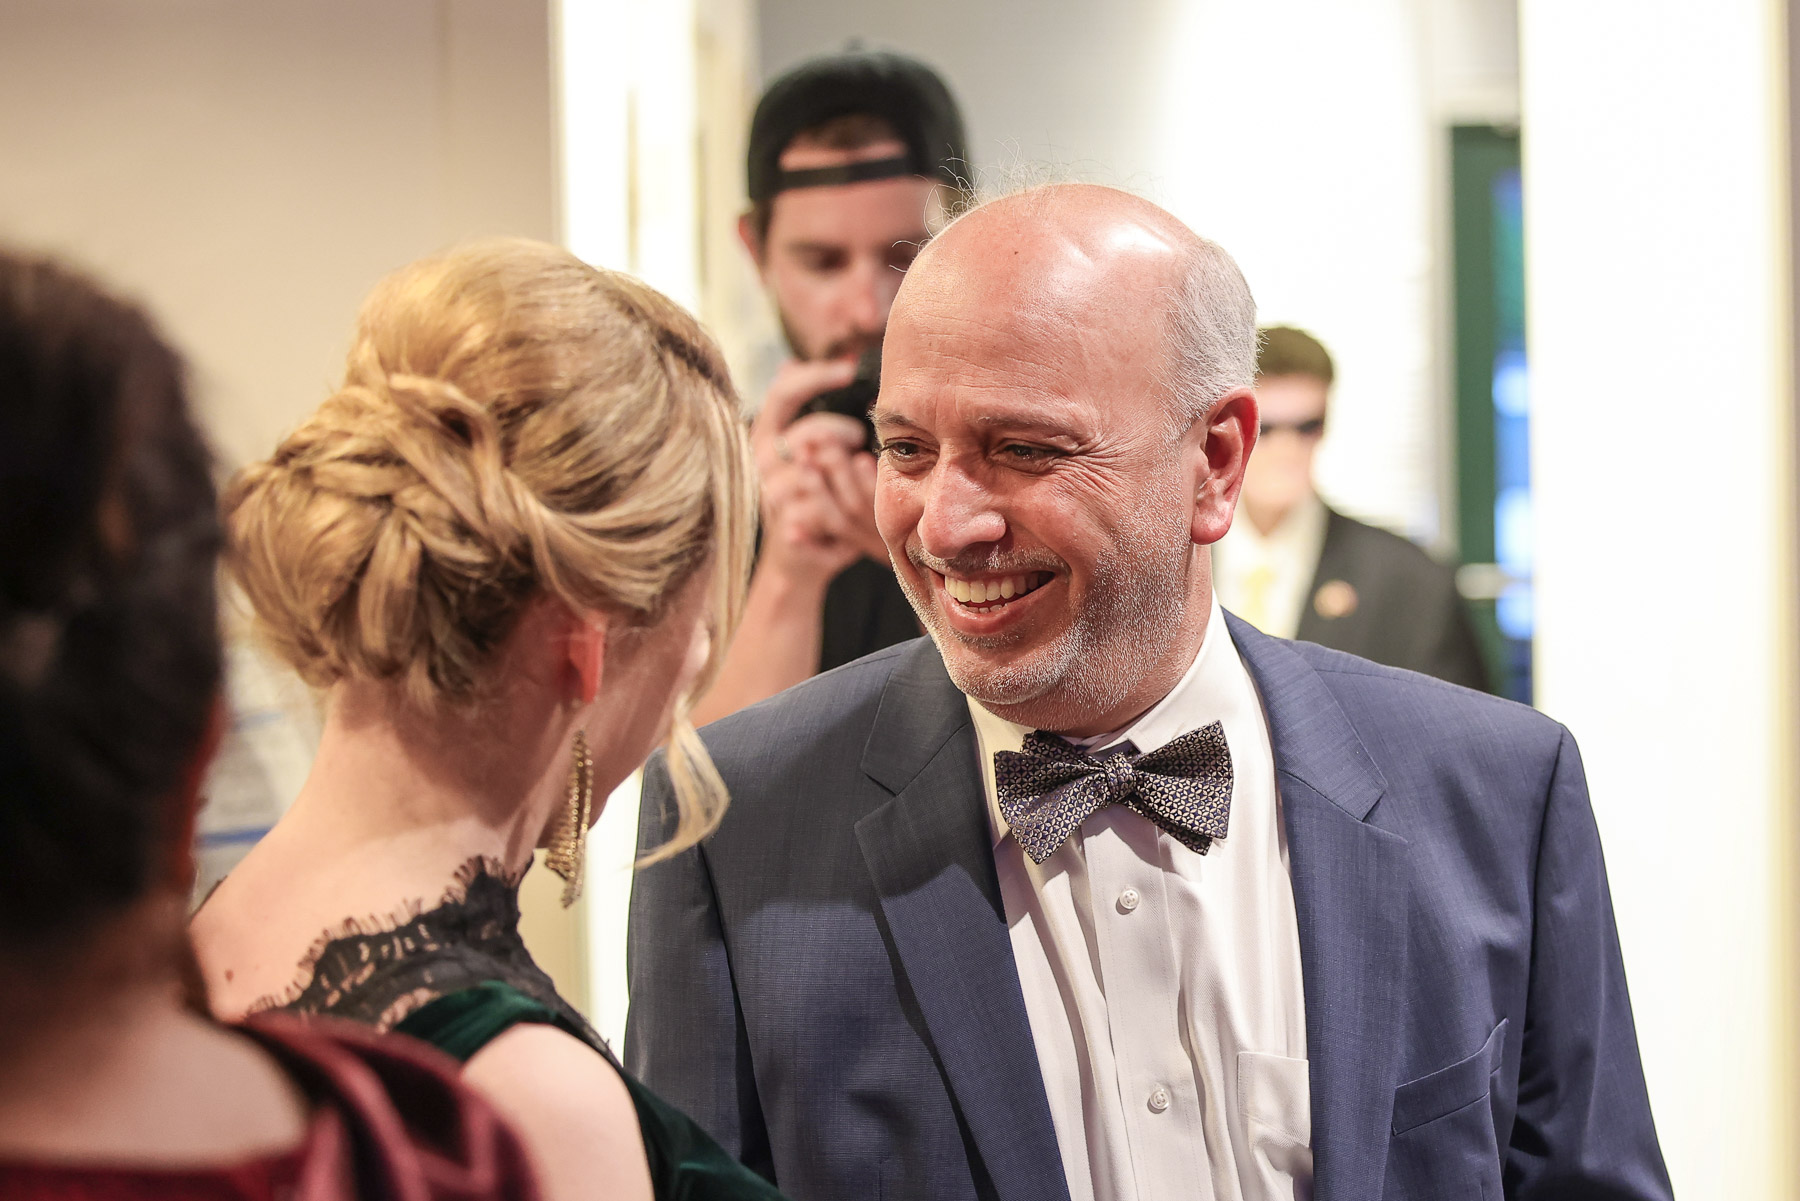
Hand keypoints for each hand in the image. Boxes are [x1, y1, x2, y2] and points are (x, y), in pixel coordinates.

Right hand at [750, 362, 887, 582]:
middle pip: (808, 432)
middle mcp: (761, 463)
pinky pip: (825, 508)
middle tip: (858, 439)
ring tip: (856, 472)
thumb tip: (788, 363)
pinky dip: (846, 504)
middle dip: (842, 432)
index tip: (848, 369)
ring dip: (846, 472)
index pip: (783, 395)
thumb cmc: (809, 497)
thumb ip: (797, 411)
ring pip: (817, 472)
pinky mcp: (789, 525)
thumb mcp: (805, 450)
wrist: (798, 559)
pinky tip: (855, 500)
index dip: (815, 377)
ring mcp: (772, 496)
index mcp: (763, 437)